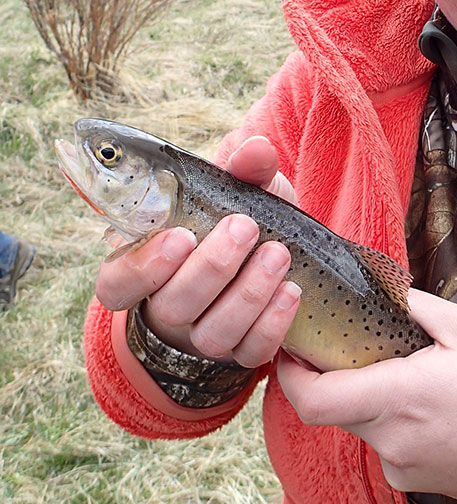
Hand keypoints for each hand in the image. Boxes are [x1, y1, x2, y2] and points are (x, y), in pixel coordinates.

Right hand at [94, 135, 301, 367]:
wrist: (275, 254)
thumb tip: (257, 149)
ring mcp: (205, 336)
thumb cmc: (241, 218)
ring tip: (278, 254)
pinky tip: (292, 291)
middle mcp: (170, 307)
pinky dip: (273, 323)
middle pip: (173, 306)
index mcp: (150, 265)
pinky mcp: (242, 354)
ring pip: (213, 334)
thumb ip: (244, 170)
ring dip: (248, 293)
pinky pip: (251, 353)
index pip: (117, 283)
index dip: (141, 268)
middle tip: (244, 227)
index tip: (180, 236)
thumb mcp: (240, 191)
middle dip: (211, 267)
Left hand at [277, 288, 456, 503]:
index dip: (289, 372)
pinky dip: (397, 415)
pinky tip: (439, 398)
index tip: (293, 343)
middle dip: (336, 371)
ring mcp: (405, 467)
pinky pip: (389, 441)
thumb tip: (379, 291)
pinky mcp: (420, 481)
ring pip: (363, 422)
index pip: (311, 398)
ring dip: (371, 391)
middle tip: (360, 336)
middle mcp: (392, 441)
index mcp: (399, 399)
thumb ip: (414, 307)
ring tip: (417, 364)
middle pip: (333, 406)